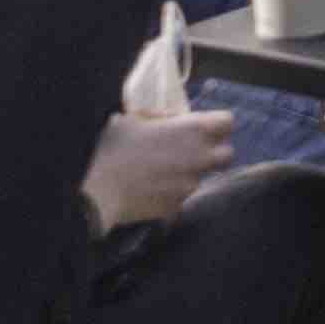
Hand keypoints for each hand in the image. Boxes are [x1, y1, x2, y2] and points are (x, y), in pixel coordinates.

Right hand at [83, 109, 231, 231]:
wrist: (96, 190)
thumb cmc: (112, 146)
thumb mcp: (134, 118)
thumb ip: (162, 117)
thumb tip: (174, 119)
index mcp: (192, 129)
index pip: (227, 122)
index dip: (217, 124)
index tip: (203, 127)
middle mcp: (199, 157)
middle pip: (227, 154)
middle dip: (214, 151)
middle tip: (191, 150)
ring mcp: (190, 184)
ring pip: (202, 177)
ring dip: (190, 172)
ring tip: (162, 171)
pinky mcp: (177, 206)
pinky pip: (182, 196)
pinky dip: (173, 192)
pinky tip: (151, 188)